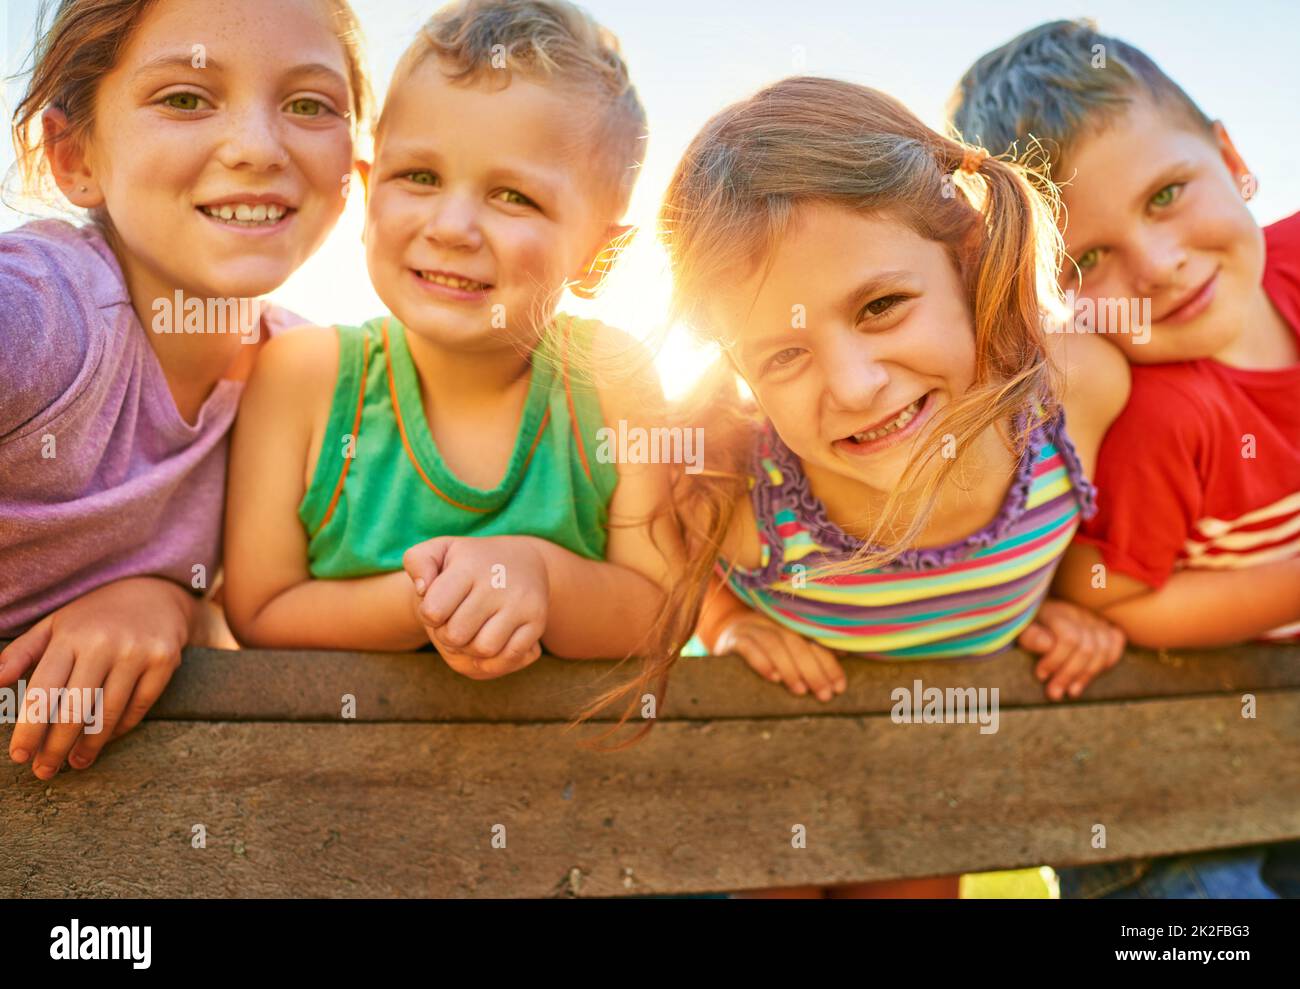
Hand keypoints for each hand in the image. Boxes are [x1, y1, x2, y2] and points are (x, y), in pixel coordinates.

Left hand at [1, 577, 191, 778]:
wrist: (155, 592)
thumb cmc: (94, 616)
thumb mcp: (54, 625)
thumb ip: (20, 654)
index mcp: (70, 635)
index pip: (43, 691)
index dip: (30, 728)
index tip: (20, 755)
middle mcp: (104, 643)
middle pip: (75, 709)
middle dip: (55, 747)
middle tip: (44, 771)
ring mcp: (137, 652)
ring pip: (108, 713)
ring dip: (89, 746)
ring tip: (75, 763)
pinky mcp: (165, 661)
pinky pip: (138, 707)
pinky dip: (120, 729)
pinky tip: (104, 740)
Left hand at [403, 536, 546, 678]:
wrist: (525, 559)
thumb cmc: (473, 560)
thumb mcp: (441, 550)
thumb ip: (417, 562)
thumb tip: (422, 589)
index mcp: (469, 566)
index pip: (433, 611)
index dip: (429, 615)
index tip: (439, 605)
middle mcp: (498, 583)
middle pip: (456, 636)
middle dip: (447, 635)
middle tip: (454, 621)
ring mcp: (521, 603)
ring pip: (484, 649)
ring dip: (471, 650)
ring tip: (472, 633)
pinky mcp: (537, 621)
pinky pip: (511, 656)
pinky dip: (495, 660)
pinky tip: (489, 644)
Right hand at [716, 612, 845, 701]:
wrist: (725, 633)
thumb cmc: (764, 646)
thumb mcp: (788, 644)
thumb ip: (812, 648)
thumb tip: (846, 654)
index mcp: (790, 623)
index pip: (813, 641)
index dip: (828, 664)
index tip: (839, 687)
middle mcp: (772, 622)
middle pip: (796, 642)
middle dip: (813, 670)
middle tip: (824, 695)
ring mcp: (751, 628)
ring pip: (774, 644)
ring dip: (790, 668)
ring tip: (800, 691)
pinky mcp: (732, 640)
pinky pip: (747, 647)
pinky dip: (761, 661)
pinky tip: (773, 678)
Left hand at [1018, 598, 1124, 699]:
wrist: (1039, 611)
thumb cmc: (1028, 624)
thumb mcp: (1021, 628)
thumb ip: (1031, 636)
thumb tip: (1047, 645)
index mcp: (1058, 612)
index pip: (1069, 639)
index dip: (1056, 661)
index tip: (1040, 676)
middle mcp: (1080, 613)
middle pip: (1088, 648)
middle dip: (1069, 674)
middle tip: (1054, 693)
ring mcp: (1095, 619)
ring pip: (1103, 650)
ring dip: (1087, 675)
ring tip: (1070, 692)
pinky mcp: (1105, 624)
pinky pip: (1116, 642)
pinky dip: (1106, 662)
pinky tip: (1089, 676)